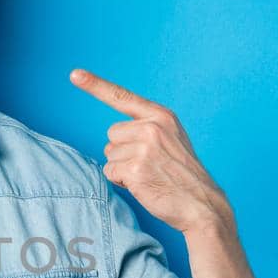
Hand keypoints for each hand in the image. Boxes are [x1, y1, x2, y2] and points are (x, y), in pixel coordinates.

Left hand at [69, 68, 231, 234]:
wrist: (202, 204)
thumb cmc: (183, 174)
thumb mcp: (172, 139)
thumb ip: (148, 128)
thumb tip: (116, 134)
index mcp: (161, 116)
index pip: (122, 96)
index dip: (95, 85)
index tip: (75, 74)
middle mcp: (152, 127)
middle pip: (112, 134)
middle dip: (123, 151)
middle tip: (148, 164)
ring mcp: (144, 147)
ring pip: (109, 154)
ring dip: (122, 167)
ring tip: (148, 174)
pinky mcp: (135, 169)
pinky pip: (110, 171)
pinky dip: (121, 181)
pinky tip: (143, 184)